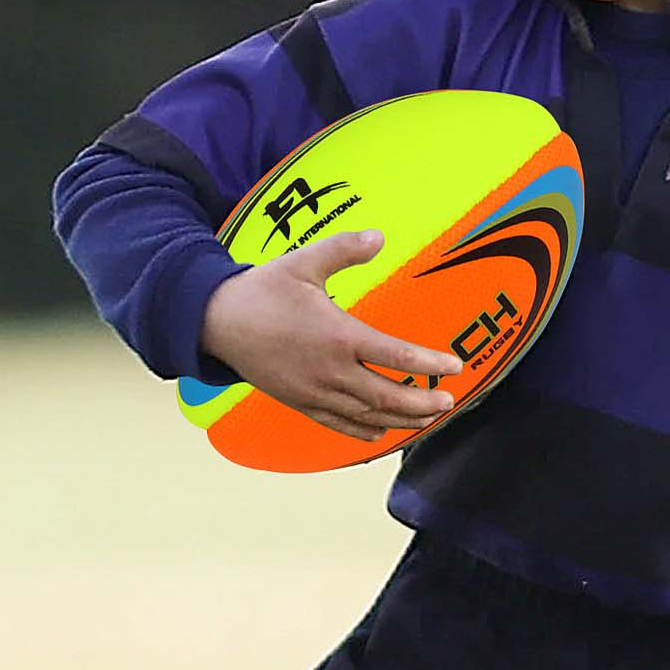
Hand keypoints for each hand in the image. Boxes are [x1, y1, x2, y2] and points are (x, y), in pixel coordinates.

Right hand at [195, 229, 459, 442]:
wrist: (215, 321)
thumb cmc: (261, 291)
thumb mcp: (304, 262)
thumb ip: (344, 249)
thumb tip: (379, 237)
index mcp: (337, 336)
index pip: (395, 356)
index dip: (429, 364)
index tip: (454, 367)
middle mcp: (329, 371)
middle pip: (387, 397)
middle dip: (423, 403)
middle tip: (449, 401)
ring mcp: (313, 392)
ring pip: (366, 416)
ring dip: (401, 420)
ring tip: (428, 418)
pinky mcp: (298, 402)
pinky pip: (337, 424)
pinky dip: (363, 432)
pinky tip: (381, 433)